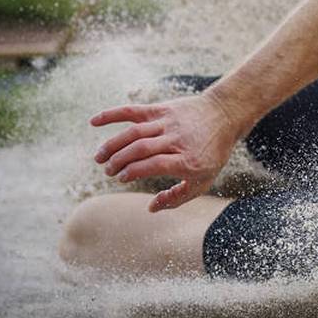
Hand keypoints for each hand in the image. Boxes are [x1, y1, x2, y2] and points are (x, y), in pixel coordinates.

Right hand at [91, 93, 239, 211]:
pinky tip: (93, 122)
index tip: (122, 178)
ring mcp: (168, 123)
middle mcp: (177, 140)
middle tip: (108, 171)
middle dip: (120, 161)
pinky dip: (112, 115)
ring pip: (134, 132)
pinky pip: (133, 111)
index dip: (134, 171)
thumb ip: (178, 197)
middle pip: (141, 149)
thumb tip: (151, 208)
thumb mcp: (204, 180)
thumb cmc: (212, 153)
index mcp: (188, 160)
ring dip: (113, 144)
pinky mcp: (161, 109)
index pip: (154, 165)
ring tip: (99, 158)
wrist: (224, 115)